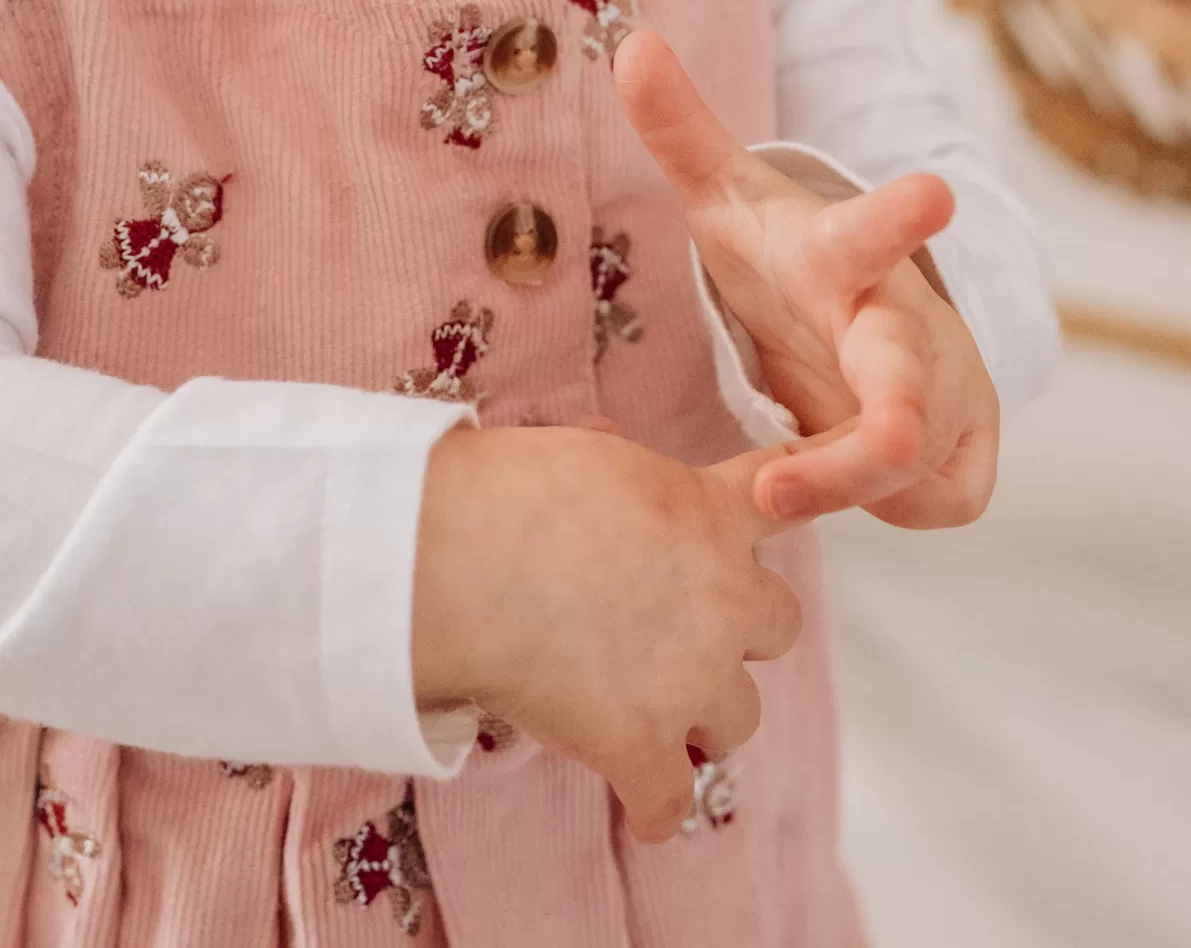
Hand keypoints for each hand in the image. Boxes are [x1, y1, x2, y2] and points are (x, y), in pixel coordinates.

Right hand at [412, 421, 803, 837]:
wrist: (463, 560)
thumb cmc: (509, 489)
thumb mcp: (584, 450)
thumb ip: (620, 460)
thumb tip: (611, 445)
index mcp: (710, 515)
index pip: (779, 496)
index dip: (784, 500)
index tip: (789, 501)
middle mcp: (722, 600)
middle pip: (780, 626)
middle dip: (738, 628)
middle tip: (687, 628)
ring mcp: (690, 681)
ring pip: (742, 718)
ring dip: (705, 715)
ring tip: (660, 712)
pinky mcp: (643, 749)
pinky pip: (673, 803)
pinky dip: (656, 807)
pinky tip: (640, 806)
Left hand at [614, 31, 998, 529]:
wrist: (859, 309)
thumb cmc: (787, 254)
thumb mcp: (726, 193)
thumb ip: (680, 128)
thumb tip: (632, 43)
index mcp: (842, 257)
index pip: (869, 232)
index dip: (897, 216)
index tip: (933, 193)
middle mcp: (906, 321)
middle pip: (910, 375)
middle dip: (901, 415)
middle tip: (891, 441)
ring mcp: (947, 385)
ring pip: (922, 458)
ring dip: (851, 482)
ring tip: (778, 485)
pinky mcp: (966, 446)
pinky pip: (944, 498)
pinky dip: (895, 504)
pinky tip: (848, 482)